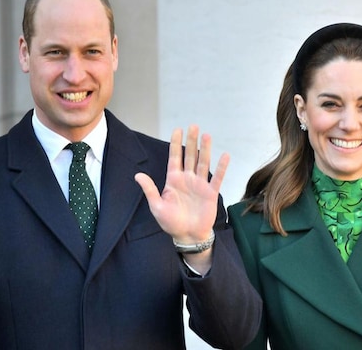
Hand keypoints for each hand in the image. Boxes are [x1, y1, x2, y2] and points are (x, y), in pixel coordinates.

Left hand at [134, 125, 228, 272]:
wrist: (187, 235)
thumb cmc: (171, 222)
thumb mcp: (156, 206)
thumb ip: (150, 189)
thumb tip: (137, 175)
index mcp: (173, 180)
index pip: (174, 157)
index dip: (175, 144)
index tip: (177, 129)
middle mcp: (187, 179)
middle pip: (189, 156)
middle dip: (191, 141)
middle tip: (193, 126)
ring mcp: (199, 184)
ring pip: (202, 163)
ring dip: (205, 149)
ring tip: (207, 136)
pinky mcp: (210, 193)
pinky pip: (217, 177)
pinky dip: (221, 167)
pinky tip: (224, 155)